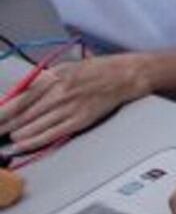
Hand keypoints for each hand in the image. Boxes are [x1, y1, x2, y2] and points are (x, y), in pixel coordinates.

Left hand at [0, 55, 143, 153]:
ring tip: (6, 140)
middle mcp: (59, 92)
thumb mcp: (64, 68)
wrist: (125, 75)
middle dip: (3, 126)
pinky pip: (51, 134)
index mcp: (53, 77)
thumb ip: (40, 82)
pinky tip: (21, 144)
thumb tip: (15, 97)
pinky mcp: (79, 120)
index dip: (0, 114)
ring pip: (33, 126)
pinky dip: (33, 141)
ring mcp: (69, 107)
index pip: (17, 99)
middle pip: (21, 115)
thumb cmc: (94, 71)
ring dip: (15, 135)